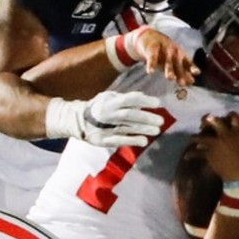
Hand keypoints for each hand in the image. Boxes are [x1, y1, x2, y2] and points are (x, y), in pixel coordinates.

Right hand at [45, 90, 164, 147]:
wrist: (77, 121)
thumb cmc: (98, 107)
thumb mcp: (108, 98)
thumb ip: (124, 98)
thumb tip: (142, 97)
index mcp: (110, 101)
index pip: (130, 99)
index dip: (145, 100)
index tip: (158, 103)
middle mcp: (107, 114)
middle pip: (130, 115)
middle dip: (147, 117)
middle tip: (161, 120)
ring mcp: (105, 127)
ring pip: (127, 128)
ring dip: (143, 129)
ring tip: (156, 130)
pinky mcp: (103, 139)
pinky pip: (119, 140)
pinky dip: (132, 140)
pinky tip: (144, 141)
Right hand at [131, 27, 199, 87]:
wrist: (149, 36)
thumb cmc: (164, 52)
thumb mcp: (174, 60)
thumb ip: (182, 71)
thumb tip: (192, 82)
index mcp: (180, 55)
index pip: (188, 63)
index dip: (192, 68)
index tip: (197, 73)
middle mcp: (174, 52)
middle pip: (178, 64)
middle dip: (181, 74)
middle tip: (182, 83)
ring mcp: (163, 49)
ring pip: (167, 61)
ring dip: (169, 69)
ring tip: (170, 78)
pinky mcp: (152, 48)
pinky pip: (152, 57)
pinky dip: (151, 64)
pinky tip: (150, 72)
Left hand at [191, 113, 238, 181]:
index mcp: (238, 133)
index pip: (235, 118)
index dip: (232, 115)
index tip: (230, 115)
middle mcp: (224, 136)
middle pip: (215, 123)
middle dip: (210, 120)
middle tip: (206, 119)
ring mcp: (215, 145)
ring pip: (202, 137)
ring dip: (196, 137)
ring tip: (192, 138)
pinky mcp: (209, 155)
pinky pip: (197, 154)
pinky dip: (192, 154)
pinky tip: (187, 156)